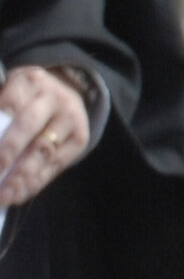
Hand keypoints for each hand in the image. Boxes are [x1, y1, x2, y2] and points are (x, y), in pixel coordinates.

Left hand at [0, 67, 96, 208]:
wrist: (69, 89)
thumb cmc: (27, 96)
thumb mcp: (10, 90)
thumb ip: (0, 114)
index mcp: (30, 81)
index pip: (10, 104)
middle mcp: (53, 98)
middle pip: (28, 125)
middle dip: (8, 151)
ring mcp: (70, 119)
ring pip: (43, 150)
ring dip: (21, 177)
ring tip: (4, 196)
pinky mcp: (80, 139)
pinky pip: (56, 165)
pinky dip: (35, 183)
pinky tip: (18, 195)